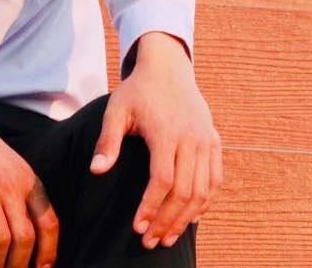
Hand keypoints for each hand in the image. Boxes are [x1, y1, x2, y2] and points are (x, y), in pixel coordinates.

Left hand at [88, 33, 222, 249]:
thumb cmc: (137, 91)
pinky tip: (189, 217)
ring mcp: (206, 140)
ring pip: (203, 190)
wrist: (167, 68)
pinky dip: (204, 202)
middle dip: (167, 221)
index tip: (137, 227)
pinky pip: (215, 180)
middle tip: (151, 242)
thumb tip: (96, 171)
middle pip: (184, 192)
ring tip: (169, 237)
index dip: (151, 207)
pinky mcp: (214, 141)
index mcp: (166, 132)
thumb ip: (108, 141)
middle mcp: (191, 138)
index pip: (162, 181)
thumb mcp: (116, 110)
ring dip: (187, 218)